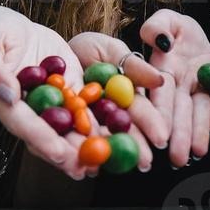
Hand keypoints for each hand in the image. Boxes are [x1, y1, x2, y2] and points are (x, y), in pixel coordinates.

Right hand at [0, 6, 94, 179]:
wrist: (11, 25)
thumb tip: (8, 94)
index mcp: (3, 102)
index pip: (22, 124)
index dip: (40, 139)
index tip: (58, 153)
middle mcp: (28, 109)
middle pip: (48, 134)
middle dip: (68, 152)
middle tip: (87, 167)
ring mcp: (51, 100)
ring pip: (69, 126)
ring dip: (86, 143)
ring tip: (104, 159)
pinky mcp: (70, 89)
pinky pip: (85, 106)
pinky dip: (99, 119)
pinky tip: (116, 132)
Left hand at [68, 31, 169, 169]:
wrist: (47, 46)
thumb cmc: (87, 48)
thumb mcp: (112, 50)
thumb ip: (134, 66)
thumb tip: (161, 80)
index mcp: (123, 97)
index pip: (139, 112)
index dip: (151, 125)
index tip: (161, 138)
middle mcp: (105, 115)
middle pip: (120, 132)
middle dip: (133, 147)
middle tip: (143, 162)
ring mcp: (82, 123)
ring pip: (93, 140)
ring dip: (102, 153)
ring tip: (112, 164)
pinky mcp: (57, 127)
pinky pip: (62, 138)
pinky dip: (67, 148)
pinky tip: (75, 159)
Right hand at [139, 10, 209, 165]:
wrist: (198, 34)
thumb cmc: (175, 29)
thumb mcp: (165, 20)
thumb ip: (156, 27)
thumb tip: (160, 42)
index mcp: (162, 72)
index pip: (160, 94)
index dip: (160, 113)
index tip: (160, 133)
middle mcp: (179, 87)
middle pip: (179, 112)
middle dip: (179, 135)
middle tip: (177, 158)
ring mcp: (199, 91)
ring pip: (199, 113)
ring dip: (198, 133)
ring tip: (198, 151)